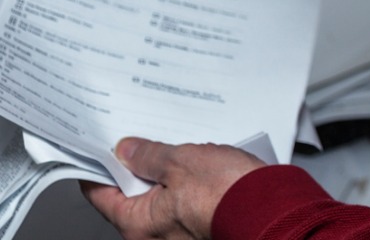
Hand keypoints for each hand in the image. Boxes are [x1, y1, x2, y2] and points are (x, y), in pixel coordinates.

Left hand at [81, 137, 265, 239]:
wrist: (270, 205)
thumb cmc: (226, 192)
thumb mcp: (180, 161)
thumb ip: (148, 155)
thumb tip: (127, 151)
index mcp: (139, 225)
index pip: (101, 195)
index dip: (98, 166)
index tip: (98, 146)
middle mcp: (155, 236)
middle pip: (131, 195)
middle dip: (137, 166)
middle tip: (142, 139)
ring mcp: (178, 232)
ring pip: (160, 196)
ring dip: (165, 172)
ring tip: (177, 148)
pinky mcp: (201, 224)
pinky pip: (183, 200)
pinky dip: (185, 181)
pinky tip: (198, 162)